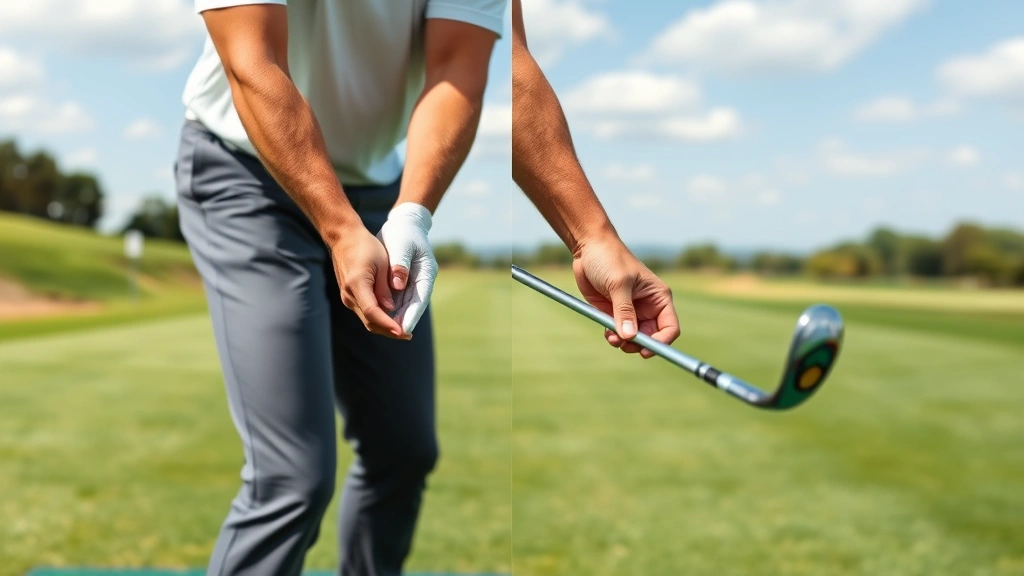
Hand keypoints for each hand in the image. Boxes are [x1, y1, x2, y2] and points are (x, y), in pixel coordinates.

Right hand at [331, 227, 409, 339]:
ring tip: (402, 330)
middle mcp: (349, 294)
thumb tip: (390, 309)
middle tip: (407, 335)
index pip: (373, 312)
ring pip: (366, 319)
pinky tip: (391, 319)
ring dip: (384, 327)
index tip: (402, 332)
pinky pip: (364, 312)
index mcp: (357, 284)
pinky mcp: (349, 296)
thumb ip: (385, 287)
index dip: (388, 324)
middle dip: (388, 331)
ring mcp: (347, 296)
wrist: (344, 238)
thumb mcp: (382, 263)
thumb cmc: (365, 246)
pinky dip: (378, 318)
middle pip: (370, 321)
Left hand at [376, 202, 437, 333]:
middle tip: (394, 335)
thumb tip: (398, 286)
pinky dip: (389, 308)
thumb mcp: (402, 246)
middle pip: (413, 307)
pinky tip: (380, 315)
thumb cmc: (404, 232)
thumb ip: (400, 266)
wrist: (404, 223)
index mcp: (427, 273)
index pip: (419, 300)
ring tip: (386, 330)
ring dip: (395, 317)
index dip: (411, 316)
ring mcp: (413, 283)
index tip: (404, 330)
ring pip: (404, 305)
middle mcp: (422, 281)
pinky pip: (396, 299)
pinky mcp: (403, 282)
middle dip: (403, 321)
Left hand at [572, 234, 679, 357]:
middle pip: (652, 337)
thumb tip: (630, 337)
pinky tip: (607, 332)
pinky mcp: (615, 312)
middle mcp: (648, 306)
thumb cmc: (609, 258)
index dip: (661, 342)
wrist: (588, 248)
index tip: (646, 350)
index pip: (669, 327)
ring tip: (611, 338)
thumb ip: (624, 311)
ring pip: (634, 338)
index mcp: (658, 297)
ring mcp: (631, 311)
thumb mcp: (619, 283)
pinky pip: (619, 333)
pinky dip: (614, 337)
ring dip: (624, 343)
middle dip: (639, 345)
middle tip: (623, 345)